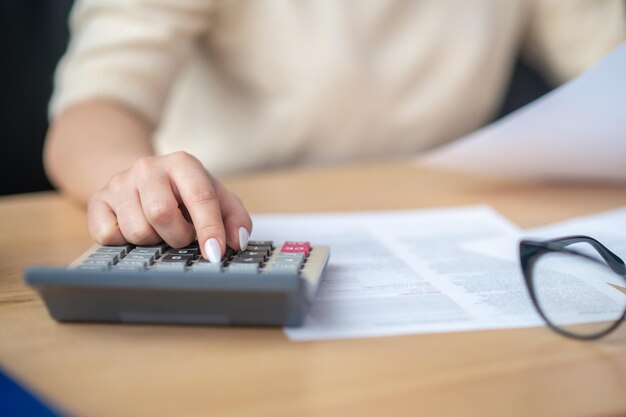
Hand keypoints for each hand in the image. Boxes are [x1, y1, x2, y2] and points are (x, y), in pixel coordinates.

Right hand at [87, 151, 251, 261]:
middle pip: (161, 214)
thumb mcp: (218, 200)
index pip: (200, 197)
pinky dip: (125, 242)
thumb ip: (235, 219)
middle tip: (182, 236)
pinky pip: (108, 236)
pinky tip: (135, 229)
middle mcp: (148, 167)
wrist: (142, 180)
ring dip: (153, 241)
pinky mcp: (97, 200)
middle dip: (177, 236)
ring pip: (136, 230)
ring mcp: (119, 182)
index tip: (215, 254)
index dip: (209, 229)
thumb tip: (236, 242)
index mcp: (183, 163)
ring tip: (160, 230)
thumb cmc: (186, 195)